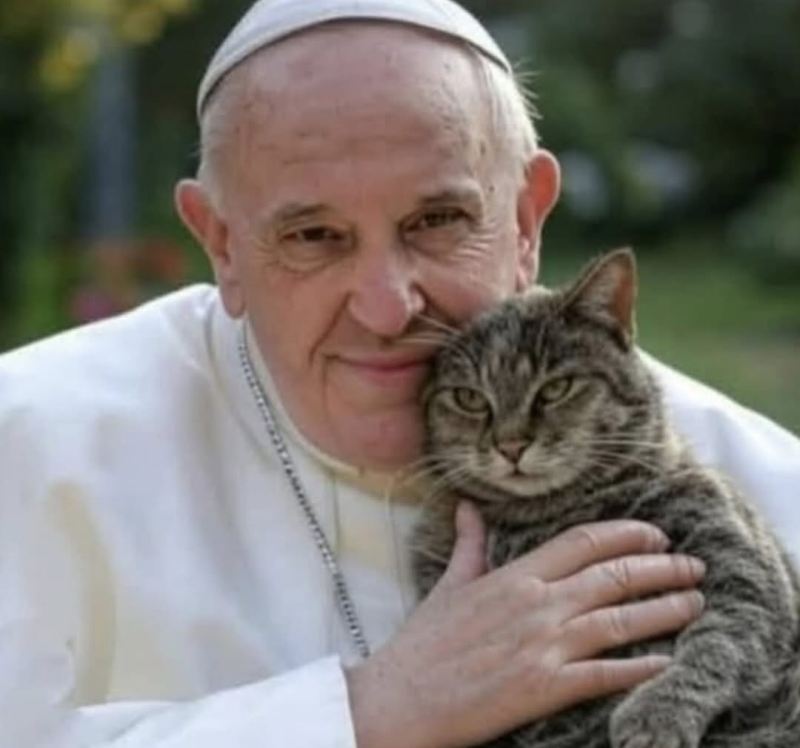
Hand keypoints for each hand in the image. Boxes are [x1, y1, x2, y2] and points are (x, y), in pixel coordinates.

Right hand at [345, 502, 704, 747]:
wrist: (401, 696)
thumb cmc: (424, 642)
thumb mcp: (450, 584)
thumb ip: (469, 544)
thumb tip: (467, 507)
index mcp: (515, 576)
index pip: (583, 541)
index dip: (626, 534)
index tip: (655, 535)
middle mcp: (537, 605)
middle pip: (613, 576)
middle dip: (661, 568)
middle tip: (693, 567)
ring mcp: (543, 646)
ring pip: (620, 621)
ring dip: (664, 611)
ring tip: (694, 604)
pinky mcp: (544, 688)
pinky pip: (605, 674)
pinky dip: (640, 668)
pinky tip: (667, 663)